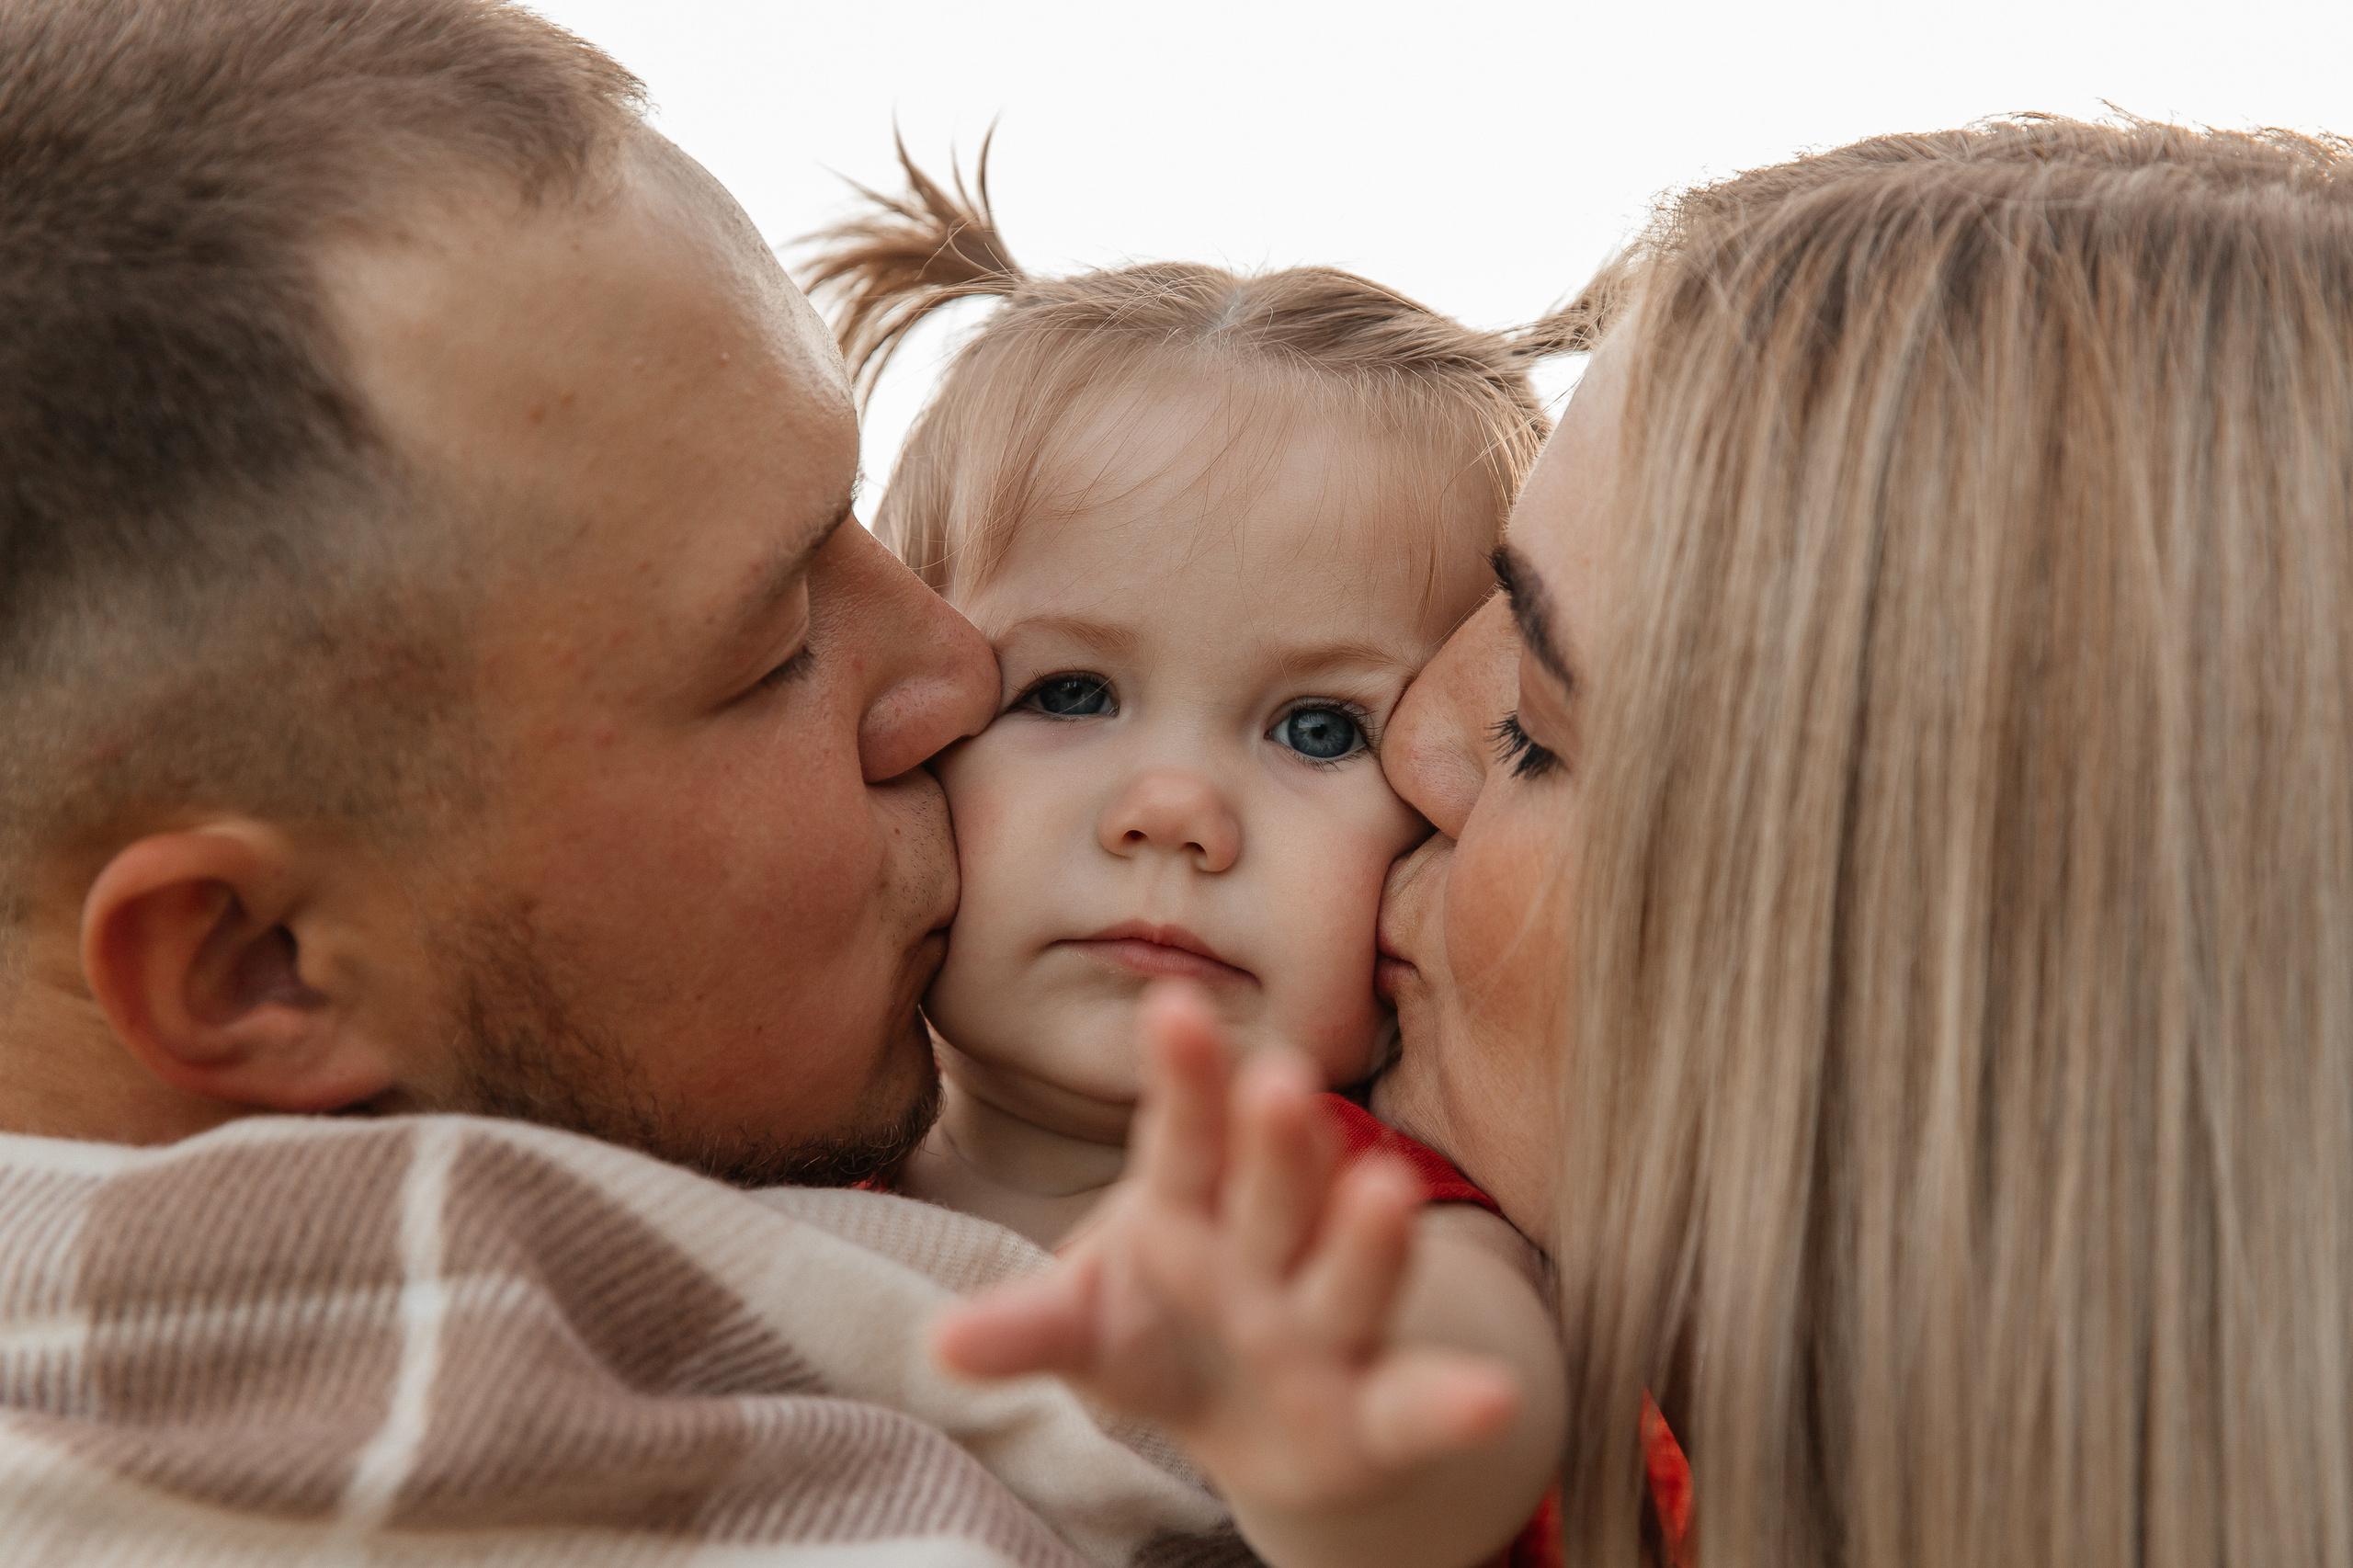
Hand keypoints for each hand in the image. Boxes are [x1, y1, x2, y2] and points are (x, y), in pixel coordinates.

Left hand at [931, 982, 1518, 1514]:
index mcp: (1193, 1209)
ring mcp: (1329, 1326)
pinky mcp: (1374, 1414)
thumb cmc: (1168, 1338)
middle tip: (1279, 1081)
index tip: (1173, 1008)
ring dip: (1367, 1237)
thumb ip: (1031, 1327)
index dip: (1183, 1079)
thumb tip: (939, 1340)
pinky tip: (1495, 1395)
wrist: (1267, 1420)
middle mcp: (1270, 1249)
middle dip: (1276, 1141)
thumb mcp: (1093, 1329)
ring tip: (1387, 1192)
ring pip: (1349, 1277)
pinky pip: (1416, 1406)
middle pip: (1275, 1190)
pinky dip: (1455, 1403)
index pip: (1185, 1136)